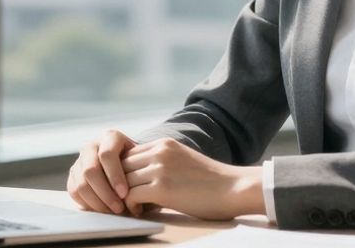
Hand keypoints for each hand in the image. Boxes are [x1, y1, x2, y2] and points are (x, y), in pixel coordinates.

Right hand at [67, 129, 138, 215]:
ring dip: (97, 202)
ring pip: (81, 184)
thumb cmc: (139, 166)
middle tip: (119, 209)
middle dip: (105, 193)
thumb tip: (135, 194)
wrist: (128, 167)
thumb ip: (139, 171)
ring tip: (112, 212)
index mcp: (110, 137)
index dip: (115, 176)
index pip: (107, 155)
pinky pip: (74, 191)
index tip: (125, 194)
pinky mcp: (73, 174)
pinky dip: (87, 204)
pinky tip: (102, 210)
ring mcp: (80, 160)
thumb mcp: (142, 162)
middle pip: (91, 170)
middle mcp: (92, 145)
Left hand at [120, 137, 263, 220]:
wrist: (234, 188)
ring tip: (132, 207)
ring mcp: (160, 169)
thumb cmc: (212, 181)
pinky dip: (131, 206)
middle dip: (120, 183)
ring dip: (124, 196)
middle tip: (125, 199)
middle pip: (122, 166)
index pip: (129, 154)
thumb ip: (162, 163)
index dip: (125, 172)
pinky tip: (140, 211)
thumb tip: (140, 180)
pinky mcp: (162, 188)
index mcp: (164, 144)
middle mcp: (160, 152)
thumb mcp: (183, 161)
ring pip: (123, 181)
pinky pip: (131, 196)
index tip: (130, 186)